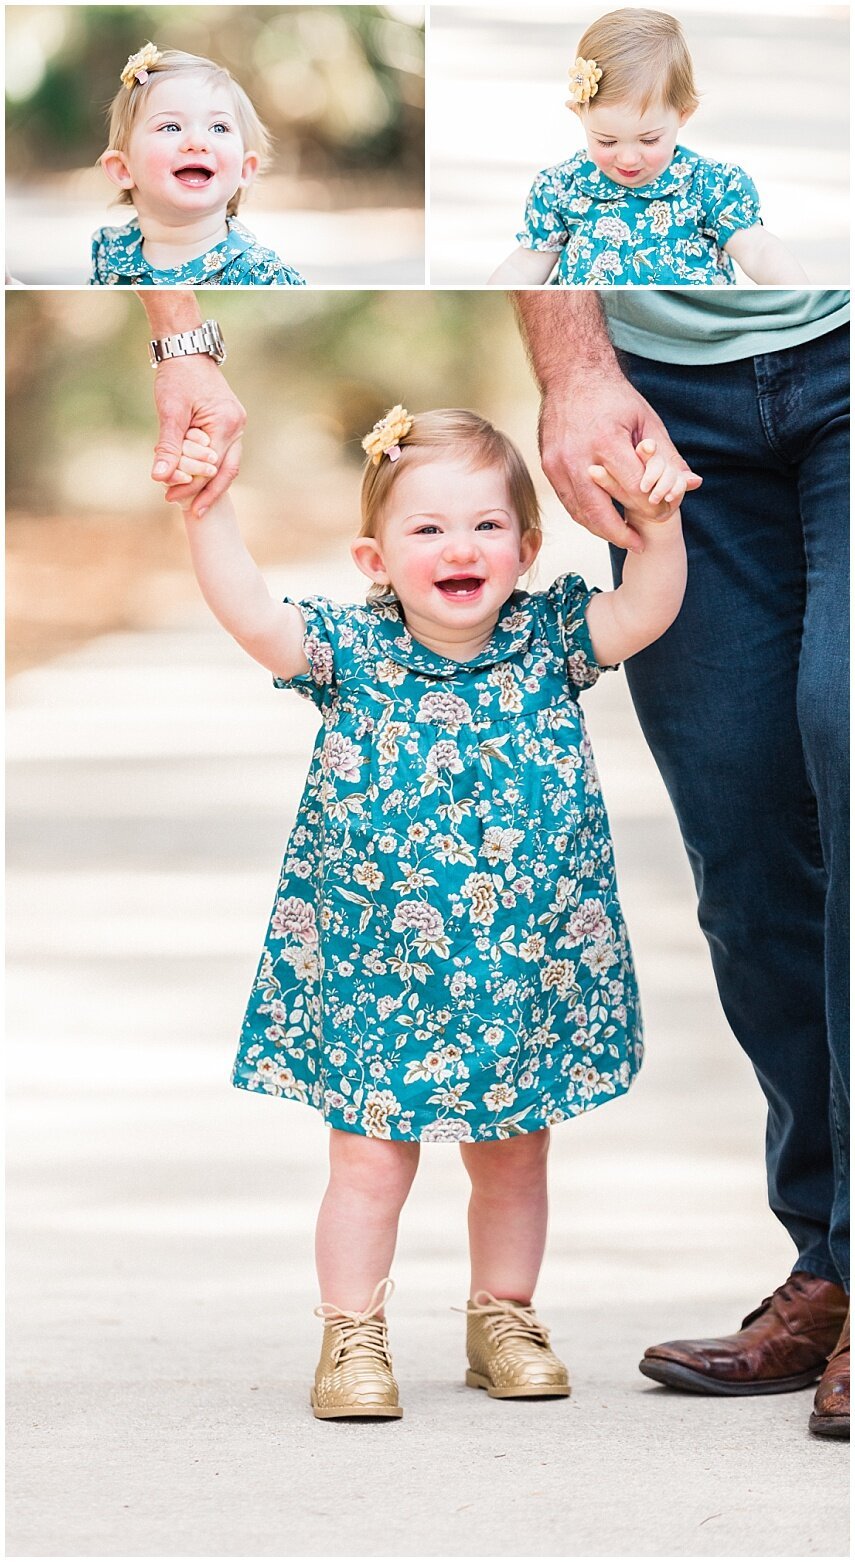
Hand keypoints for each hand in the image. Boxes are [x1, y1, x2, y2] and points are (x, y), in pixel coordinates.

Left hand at [151, 354, 245, 516]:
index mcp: (225, 425)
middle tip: (192, 513)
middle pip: (226, 472)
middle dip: (209, 494)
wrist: (186, 350)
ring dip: (210, 483)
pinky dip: (209, 468)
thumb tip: (160, 477)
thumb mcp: (169, 412)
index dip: (190, 486)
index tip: (170, 497)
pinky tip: (195, 478)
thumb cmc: (177, 377)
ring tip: (191, 500)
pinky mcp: (229, 424)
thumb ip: (168, 446)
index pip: (209, 467)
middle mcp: (237, 427)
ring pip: (227, 465)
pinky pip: (223, 453)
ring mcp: (236, 426)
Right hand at [538, 374, 700, 552]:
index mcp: (606, 442)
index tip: (663, 516)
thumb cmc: (613, 396)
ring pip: (580, 513)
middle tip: (639, 544)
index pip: (633, 490)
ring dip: (602, 530)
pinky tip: (602, 521)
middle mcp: (578, 457)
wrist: (571, 375)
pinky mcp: (548, 467)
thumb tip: (692, 484)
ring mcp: (558, 464)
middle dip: (622, 534)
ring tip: (622, 537)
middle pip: (601, 513)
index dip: (651, 508)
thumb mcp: (647, 422)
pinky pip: (568, 502)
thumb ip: (668, 457)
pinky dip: (585, 515)